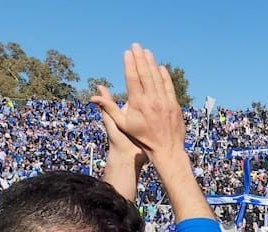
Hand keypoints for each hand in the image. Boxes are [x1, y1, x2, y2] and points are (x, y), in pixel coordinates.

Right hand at [92, 44, 185, 162]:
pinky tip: (160, 67)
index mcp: (138, 103)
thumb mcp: (122, 125)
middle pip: (145, 74)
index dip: (129, 64)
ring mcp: (165, 102)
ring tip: (147, 52)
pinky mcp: (174, 105)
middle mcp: (152, 100)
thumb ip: (108, 108)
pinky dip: (165, 76)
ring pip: (158, 78)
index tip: (127, 53)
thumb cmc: (141, 138)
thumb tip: (93, 97)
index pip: (132, 78)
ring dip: (152, 63)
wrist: (165, 149)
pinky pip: (169, 87)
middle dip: (140, 58)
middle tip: (135, 46)